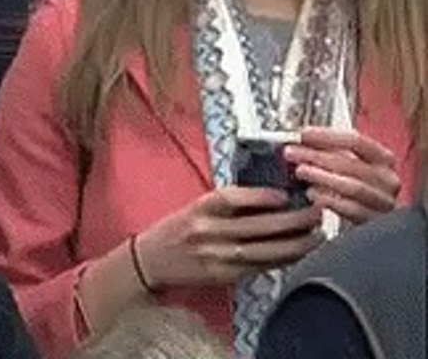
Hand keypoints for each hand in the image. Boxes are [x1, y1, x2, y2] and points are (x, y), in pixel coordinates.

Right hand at [136, 187, 324, 288]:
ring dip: (295, 244)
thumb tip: (272, 197)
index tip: (286, 193)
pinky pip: (258, 267)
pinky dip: (281, 260)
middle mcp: (207, 231)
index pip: (231, 198)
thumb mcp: (196, 207)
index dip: (260, 196)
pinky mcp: (221, 275)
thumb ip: (227, 203)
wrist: (150, 260)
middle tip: (317, 212)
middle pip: (256, 227)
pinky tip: (299, 254)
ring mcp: (215, 256)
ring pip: (263, 251)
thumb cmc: (177, 229)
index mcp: (199, 208)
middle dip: (292, 220)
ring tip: (319, 236)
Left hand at [284, 127, 400, 224]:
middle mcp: (387, 179)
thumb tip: (300, 141)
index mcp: (383, 159)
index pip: (356, 141)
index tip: (303, 134)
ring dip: (322, 177)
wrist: (371, 222)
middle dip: (316, 156)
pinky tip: (312, 194)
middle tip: (292, 153)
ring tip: (301, 171)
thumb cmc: (356, 188)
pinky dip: (329, 200)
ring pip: (352, 186)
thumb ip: (331, 152)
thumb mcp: (348, 166)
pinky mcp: (375, 221)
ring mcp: (383, 201)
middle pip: (350, 163)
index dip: (327, 136)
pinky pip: (351, 209)